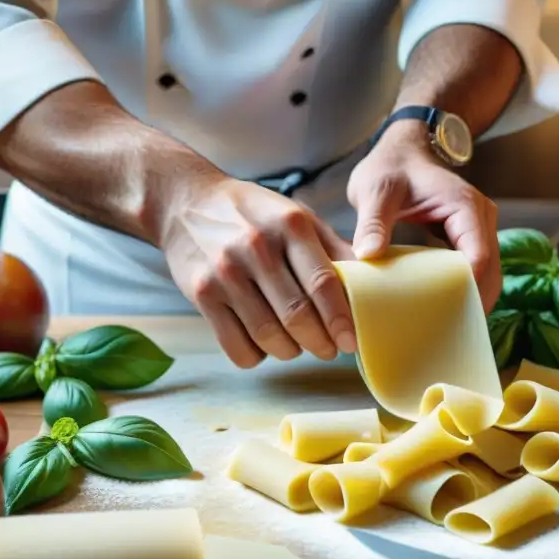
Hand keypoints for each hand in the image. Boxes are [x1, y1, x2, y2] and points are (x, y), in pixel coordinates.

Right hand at [158, 175, 356, 367]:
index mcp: (290, 226)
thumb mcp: (296, 216)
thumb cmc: (253, 214)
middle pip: (298, 316)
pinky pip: (237, 347)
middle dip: (320, 343)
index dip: (341, 319)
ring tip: (297, 345)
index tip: (351, 342)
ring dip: (290, 351)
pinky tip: (263, 344)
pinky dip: (257, 356)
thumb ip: (333, 248)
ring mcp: (226, 272)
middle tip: (328, 349)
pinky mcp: (202, 294)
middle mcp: (257, 247)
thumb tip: (373, 281)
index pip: (324, 283)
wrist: (185, 202)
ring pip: (269, 336)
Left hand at [346, 123, 501, 311]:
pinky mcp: (468, 239)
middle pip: (489, 272)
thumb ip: (373, 221)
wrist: (403, 148)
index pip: (480, 257)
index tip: (447, 317)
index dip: (469, 290)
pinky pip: (475, 271)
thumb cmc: (391, 165)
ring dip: (471, 301)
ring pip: (487, 275)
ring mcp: (477, 230)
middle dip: (472, 304)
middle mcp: (480, 219)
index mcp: (465, 206)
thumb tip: (367, 256)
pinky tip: (442, 311)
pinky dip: (463, 291)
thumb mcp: (376, 189)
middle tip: (445, 335)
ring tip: (445, 329)